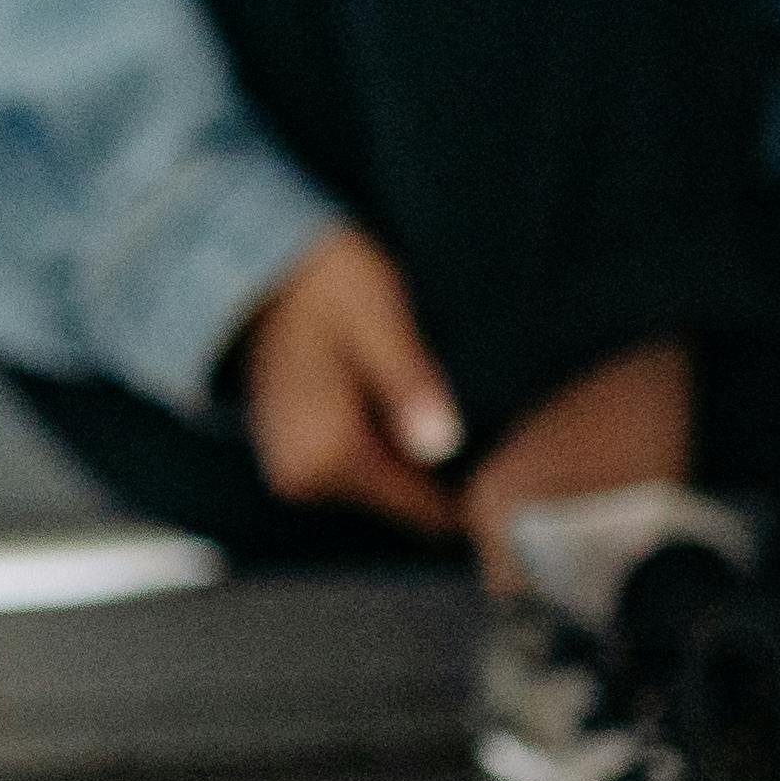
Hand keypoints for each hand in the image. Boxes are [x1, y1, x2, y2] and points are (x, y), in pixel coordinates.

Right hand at [228, 225, 466, 535]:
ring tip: (440, 406)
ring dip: (417, 460)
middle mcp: (303, 478)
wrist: (267, 272)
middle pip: (402, 503)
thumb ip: (409, 384)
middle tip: (488, 429)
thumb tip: (442, 444)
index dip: (469, 495)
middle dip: (444, 475)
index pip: (419, 508)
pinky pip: (361, 473)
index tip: (513, 474)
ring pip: (383, 489)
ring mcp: (295, 473)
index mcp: (325, 452)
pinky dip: (391, 451)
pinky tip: (406, 407)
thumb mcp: (378, 321)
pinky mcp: (297, 460)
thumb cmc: (327, 285)